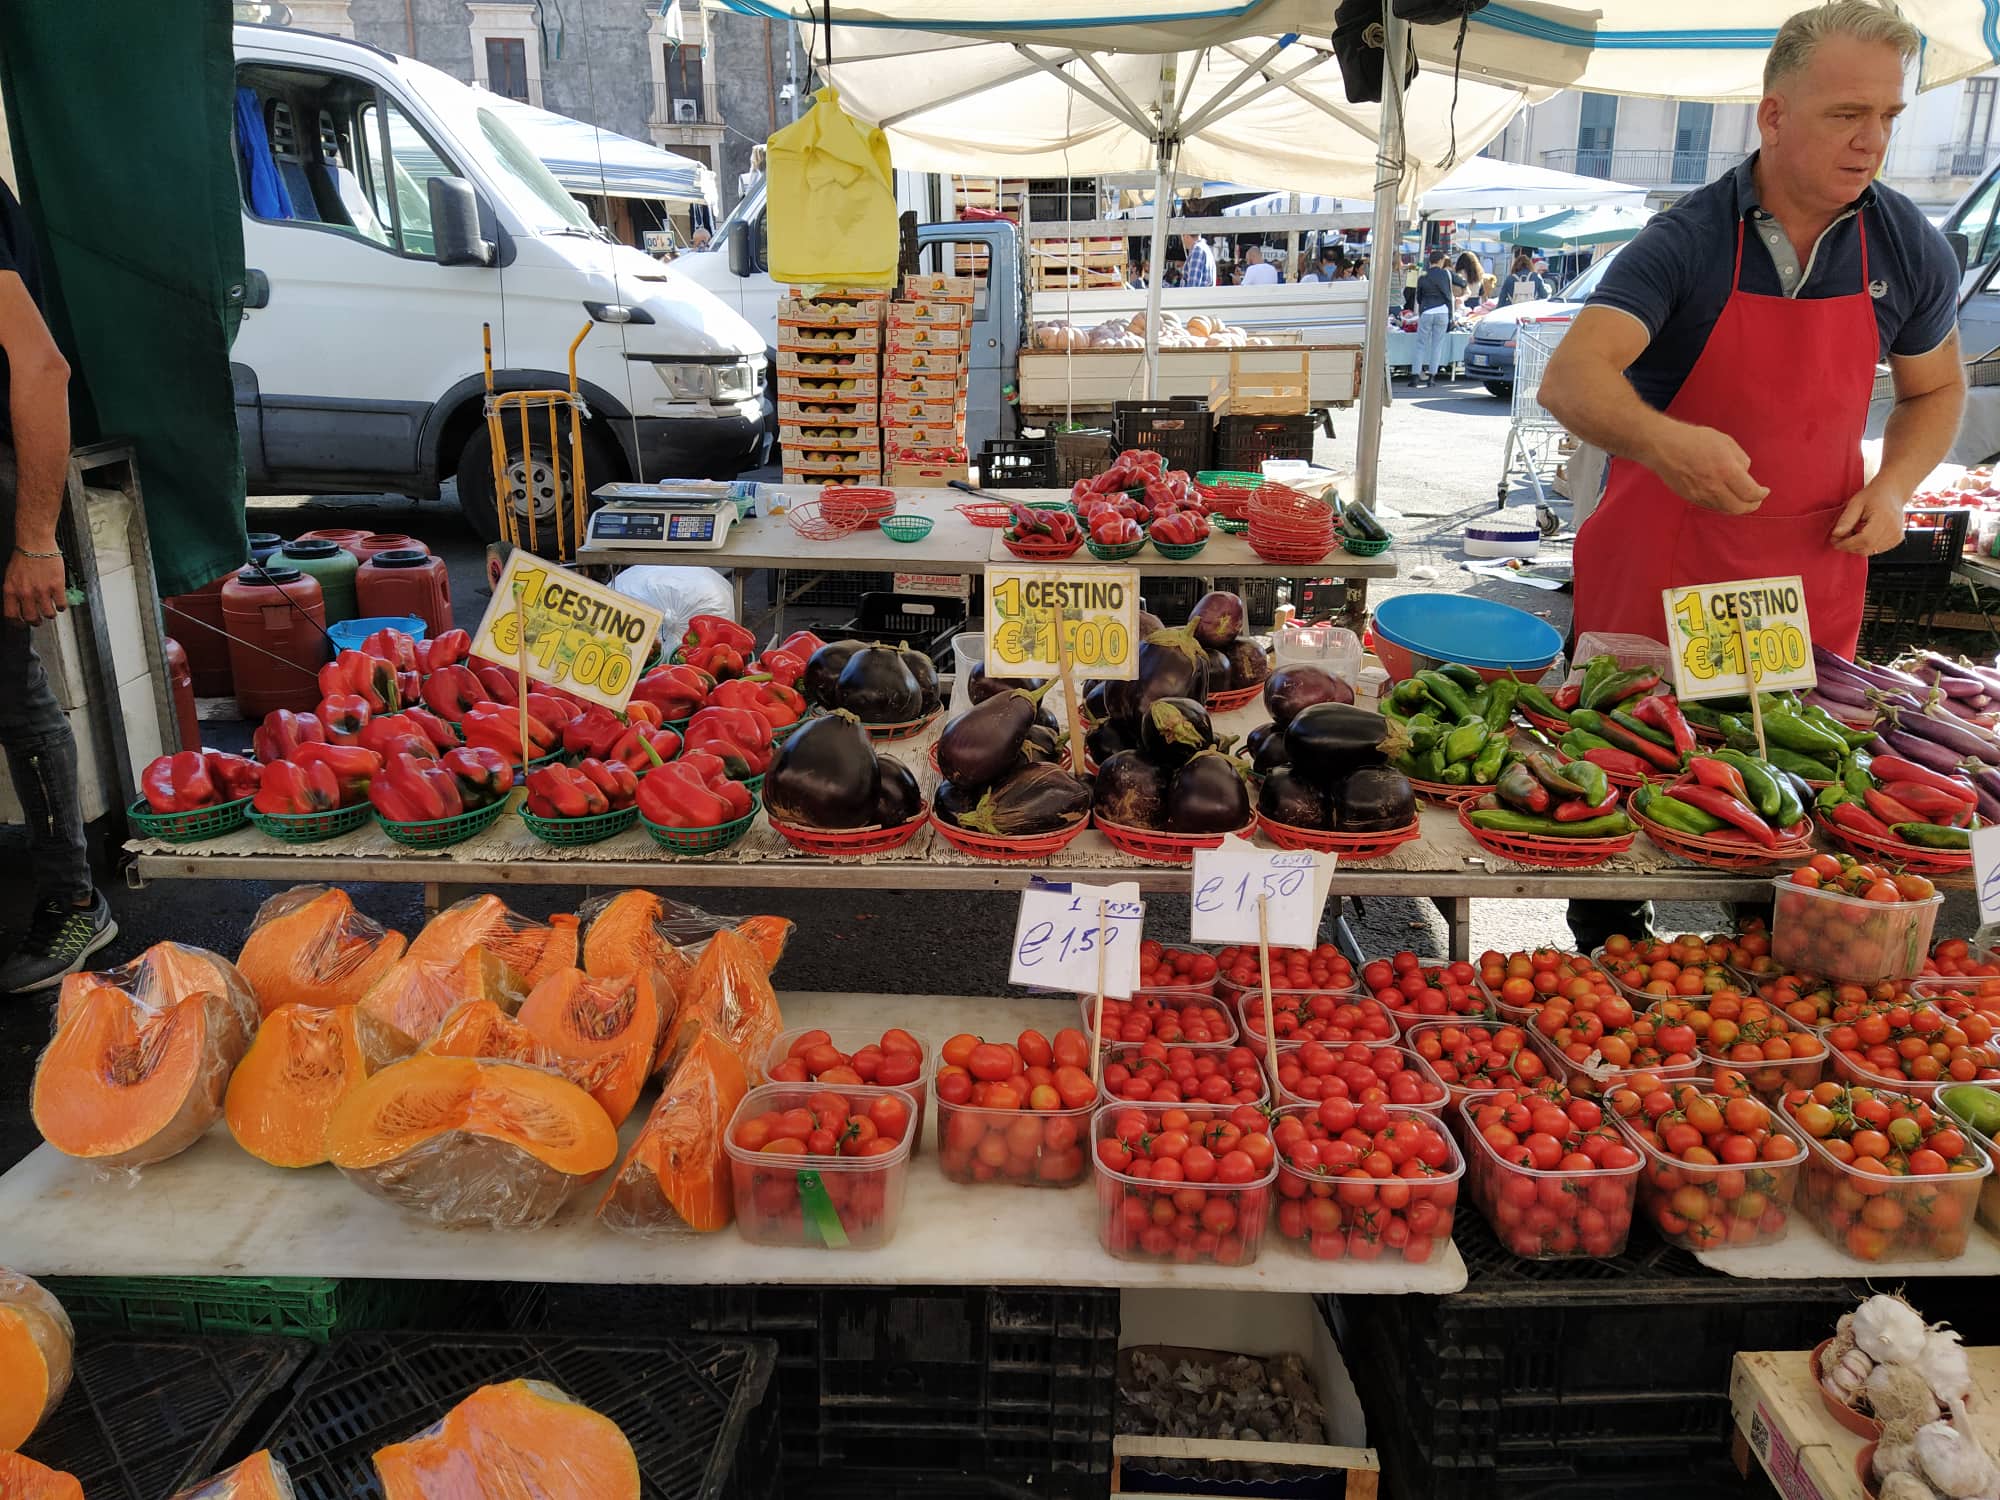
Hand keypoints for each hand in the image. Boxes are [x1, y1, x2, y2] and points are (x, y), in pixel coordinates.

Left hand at [4, 549, 64, 625]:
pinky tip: (60, 603)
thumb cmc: (23, 557)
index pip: (11, 616)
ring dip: (50, 615)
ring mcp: (41, 591)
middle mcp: (25, 593)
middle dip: (36, 622)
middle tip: (39, 620)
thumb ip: (14, 591)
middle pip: (31, 618)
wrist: (35, 544)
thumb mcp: (10, 576)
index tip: (22, 624)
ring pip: (48, 614)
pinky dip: (61, 607)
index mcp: (11, 591)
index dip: (18, 624)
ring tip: (51, 610)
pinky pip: (61, 605)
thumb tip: (19, 604)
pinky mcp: (56, 587)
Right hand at [1647, 421, 1769, 513]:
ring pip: (1725, 510)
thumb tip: (1745, 473)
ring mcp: (1701, 495)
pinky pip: (1711, 507)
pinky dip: (1723, 506)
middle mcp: (1714, 487)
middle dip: (1751, 506)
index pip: (1750, 492)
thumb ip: (1740, 458)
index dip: (1761, 495)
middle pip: (1739, 507)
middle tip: (1756, 501)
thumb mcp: (1725, 441)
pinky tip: (1725, 499)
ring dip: (1737, 507)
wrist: (1664, 446)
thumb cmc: (1694, 440)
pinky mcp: (1690, 497)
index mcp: (1726, 470)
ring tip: (1742, 502)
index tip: (1765, 491)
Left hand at [1829, 476, 1908, 555]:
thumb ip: (1846, 519)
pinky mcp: (1897, 540)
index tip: (1835, 541)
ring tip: (1852, 532)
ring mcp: (1897, 536)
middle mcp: (1894, 529)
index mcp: (1884, 518)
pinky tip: (1862, 534)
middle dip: (1849, 546)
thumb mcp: (1856, 503)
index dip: (1847, 543)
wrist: (1892, 492)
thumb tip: (1836, 534)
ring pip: (1870, 551)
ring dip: (1856, 546)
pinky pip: (1877, 549)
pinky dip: (1866, 545)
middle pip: (1867, 548)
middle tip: (1839, 538)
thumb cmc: (1874, 495)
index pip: (1865, 539)